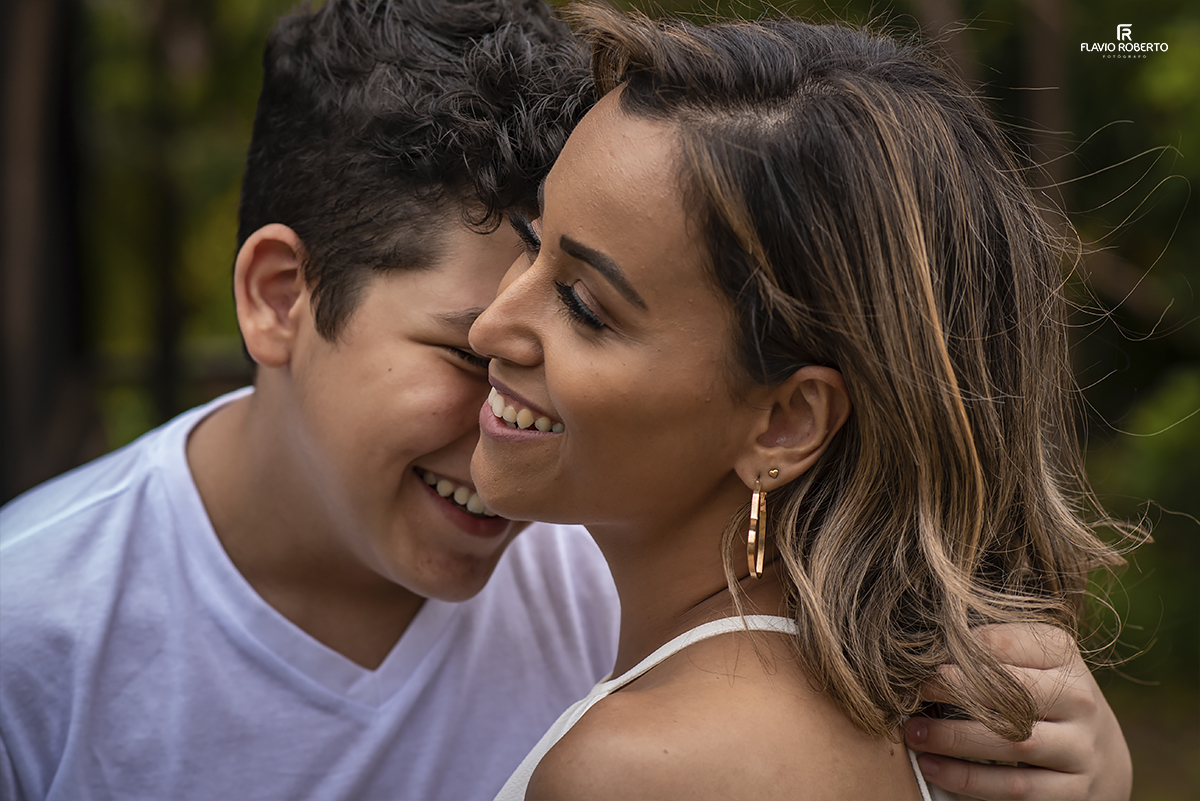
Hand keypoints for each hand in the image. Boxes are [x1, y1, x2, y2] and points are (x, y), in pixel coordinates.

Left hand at [904, 623, 1130, 800]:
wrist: (1099, 756)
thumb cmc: (1041, 697)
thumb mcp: (1027, 661)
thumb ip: (986, 651)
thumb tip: (924, 647)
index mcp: (1063, 654)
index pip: (1003, 643)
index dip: (958, 650)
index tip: (921, 657)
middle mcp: (1080, 698)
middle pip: (1011, 692)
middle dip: (953, 690)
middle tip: (913, 691)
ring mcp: (1081, 748)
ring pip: (1013, 743)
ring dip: (953, 738)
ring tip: (913, 732)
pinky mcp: (1073, 792)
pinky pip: (1014, 787)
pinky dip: (966, 779)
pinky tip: (931, 766)